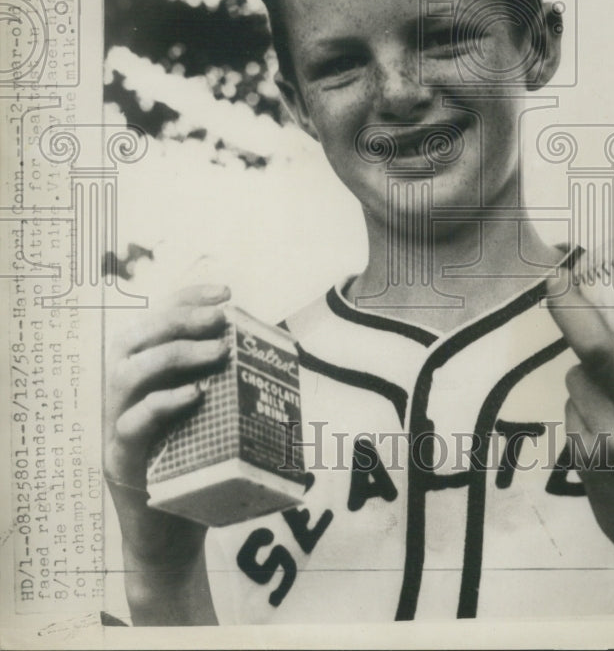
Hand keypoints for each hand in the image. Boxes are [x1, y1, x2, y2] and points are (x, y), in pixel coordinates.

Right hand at [104, 283, 230, 622]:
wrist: (172, 541)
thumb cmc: (197, 471)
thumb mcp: (213, 418)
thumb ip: (229, 385)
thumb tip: (278, 354)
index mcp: (144, 378)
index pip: (155, 322)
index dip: (186, 298)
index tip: (225, 291)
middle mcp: (123, 396)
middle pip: (134, 338)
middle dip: (178, 319)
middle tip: (220, 320)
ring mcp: (117, 427)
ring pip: (125, 373)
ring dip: (173, 354)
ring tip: (215, 352)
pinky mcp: (121, 462)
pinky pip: (130, 425)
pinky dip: (161, 405)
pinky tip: (193, 396)